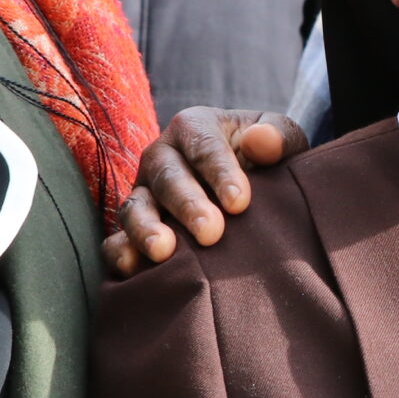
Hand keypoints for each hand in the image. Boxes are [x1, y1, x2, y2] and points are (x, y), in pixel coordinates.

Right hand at [103, 108, 309, 276]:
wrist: (251, 188)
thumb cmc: (265, 160)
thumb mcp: (282, 141)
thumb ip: (278, 136)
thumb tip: (260, 142)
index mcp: (194, 127)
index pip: (204, 147)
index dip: (221, 174)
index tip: (240, 203)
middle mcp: (162, 157)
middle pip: (167, 177)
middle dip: (188, 205)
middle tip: (211, 233)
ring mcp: (144, 193)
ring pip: (134, 207)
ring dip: (146, 229)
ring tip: (164, 252)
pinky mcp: (135, 227)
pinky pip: (116, 239)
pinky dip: (120, 253)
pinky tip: (134, 270)